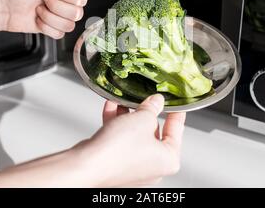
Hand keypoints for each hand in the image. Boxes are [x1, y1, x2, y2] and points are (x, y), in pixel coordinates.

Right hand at [0, 94, 184, 187]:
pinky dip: (116, 124)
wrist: (87, 165)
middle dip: (144, 112)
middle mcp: (153, 167)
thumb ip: (152, 108)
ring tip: (124, 100)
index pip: (177, 130)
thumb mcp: (142, 119)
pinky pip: (120, 140)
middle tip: (144, 97)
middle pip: (153, 132)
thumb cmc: (118, 151)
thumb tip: (156, 102)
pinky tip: (111, 108)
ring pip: (134, 135)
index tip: (176, 103)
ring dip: (128, 116)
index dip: (175, 112)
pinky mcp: (116, 164)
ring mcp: (133, 167)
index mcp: (168, 160)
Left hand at [1, 0, 86, 38]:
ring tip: (39, 9)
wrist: (5, 7)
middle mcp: (67, 2)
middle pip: (76, 14)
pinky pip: (60, 35)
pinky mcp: (55, 29)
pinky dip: (46, 28)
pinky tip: (38, 19)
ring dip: (48, 17)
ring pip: (69, 25)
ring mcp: (62, 16)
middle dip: (54, 7)